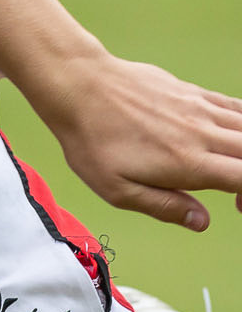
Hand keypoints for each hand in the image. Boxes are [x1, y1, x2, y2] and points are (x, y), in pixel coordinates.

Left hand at [30, 53, 241, 231]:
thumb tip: (201, 222)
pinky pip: (236, 107)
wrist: (84, 89)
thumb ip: (164, 206)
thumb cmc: (94, 143)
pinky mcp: (196, 93)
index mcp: (188, 162)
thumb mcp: (118, 190)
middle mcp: (203, 134)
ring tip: (228, 166)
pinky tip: (230, 137)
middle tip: (233, 190)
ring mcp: (202, 109)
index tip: (237, 204)